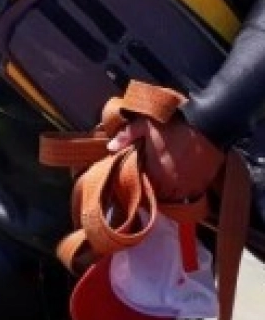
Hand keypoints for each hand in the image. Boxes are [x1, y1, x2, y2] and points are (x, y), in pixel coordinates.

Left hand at [107, 115, 224, 201]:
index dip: (139, 180)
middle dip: (154, 185)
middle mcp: (171, 184)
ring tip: (168, 177)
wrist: (209, 124)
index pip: (142, 185)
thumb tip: (109, 147)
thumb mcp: (145, 125)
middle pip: (158, 192)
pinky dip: (185, 189)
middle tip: (154, 174)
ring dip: (170, 189)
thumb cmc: (174, 125)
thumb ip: (126, 136)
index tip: (139, 174)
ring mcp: (189, 186)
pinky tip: (183, 178)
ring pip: (174, 195)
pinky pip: (191, 193)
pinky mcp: (203, 184)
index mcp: (155, 171)